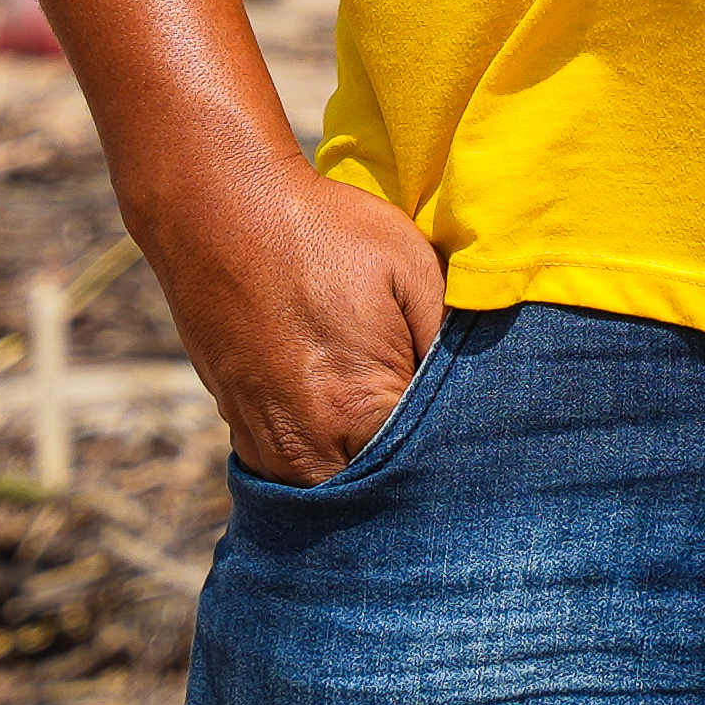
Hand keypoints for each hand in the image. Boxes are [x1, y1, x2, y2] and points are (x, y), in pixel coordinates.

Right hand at [151, 151, 451, 483]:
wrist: (221, 209)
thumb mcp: (412, 267)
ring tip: (387, 424)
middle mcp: (305, 447)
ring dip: (363, 471)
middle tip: (438, 437)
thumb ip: (452, 343)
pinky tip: (340, 417)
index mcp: (357, 411)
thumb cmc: (324, 232)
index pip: (425, 472)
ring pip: (331, 493)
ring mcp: (265, 444)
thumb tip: (484, 394)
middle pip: (377, 495)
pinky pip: (292, 472)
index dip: (453, 455)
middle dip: (410, 474)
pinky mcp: (239, 428)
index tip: (472, 434)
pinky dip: (323, 457)